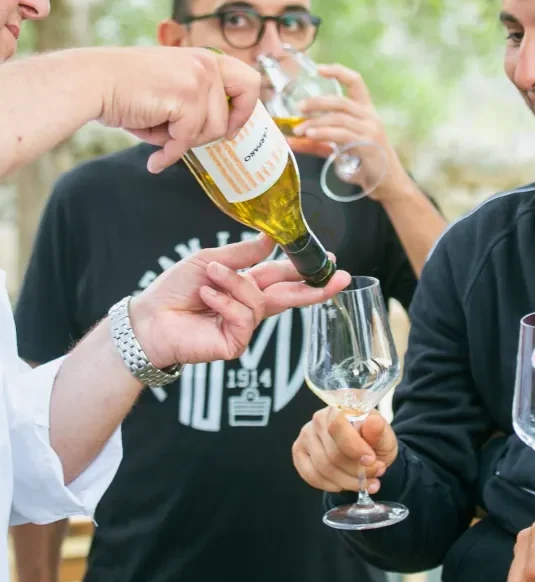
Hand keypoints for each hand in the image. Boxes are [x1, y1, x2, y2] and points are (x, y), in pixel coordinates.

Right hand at [97, 46, 259, 172]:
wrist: (93, 82)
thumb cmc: (127, 90)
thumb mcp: (173, 88)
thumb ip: (199, 103)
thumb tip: (223, 132)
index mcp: (205, 58)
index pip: (250, 81)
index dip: (246, 110)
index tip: (231, 129)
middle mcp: (206, 63)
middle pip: (235, 113)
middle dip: (216, 133)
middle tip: (192, 140)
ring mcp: (198, 77)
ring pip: (213, 131)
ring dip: (185, 141)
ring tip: (159, 134)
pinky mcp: (185, 96)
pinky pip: (188, 139)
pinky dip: (171, 153)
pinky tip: (156, 159)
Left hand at [130, 234, 350, 368]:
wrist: (148, 317)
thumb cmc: (174, 289)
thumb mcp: (208, 260)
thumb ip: (241, 254)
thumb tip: (269, 237)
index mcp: (246, 284)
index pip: (282, 276)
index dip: (303, 269)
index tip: (329, 260)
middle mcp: (249, 306)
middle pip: (289, 296)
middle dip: (314, 288)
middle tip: (339, 278)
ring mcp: (243, 326)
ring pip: (259, 301)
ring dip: (233, 285)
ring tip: (208, 279)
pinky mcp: (234, 343)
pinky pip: (242, 318)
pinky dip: (224, 303)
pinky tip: (207, 299)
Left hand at [287, 63, 410, 202]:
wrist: (388, 185)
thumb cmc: (365, 166)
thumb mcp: (339, 150)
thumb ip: (317, 142)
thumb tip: (291, 139)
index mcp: (366, 112)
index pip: (356, 82)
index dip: (338, 72)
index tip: (319, 68)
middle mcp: (370, 117)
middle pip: (341, 100)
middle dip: (317, 102)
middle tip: (298, 108)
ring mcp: (370, 130)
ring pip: (339, 117)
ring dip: (316, 122)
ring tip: (299, 129)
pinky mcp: (368, 144)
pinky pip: (342, 134)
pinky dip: (324, 133)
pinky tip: (311, 135)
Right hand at [292, 407, 397, 492]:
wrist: (366, 452)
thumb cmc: (374, 442)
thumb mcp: (385, 438)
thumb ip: (380, 432)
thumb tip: (373, 423)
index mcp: (341, 406)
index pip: (337, 425)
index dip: (354, 447)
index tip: (372, 460)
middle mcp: (319, 417)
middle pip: (332, 453)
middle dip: (357, 470)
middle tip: (375, 474)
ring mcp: (307, 434)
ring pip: (323, 468)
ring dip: (348, 481)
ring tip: (366, 482)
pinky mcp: (299, 451)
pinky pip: (311, 475)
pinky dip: (331, 485)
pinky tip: (345, 483)